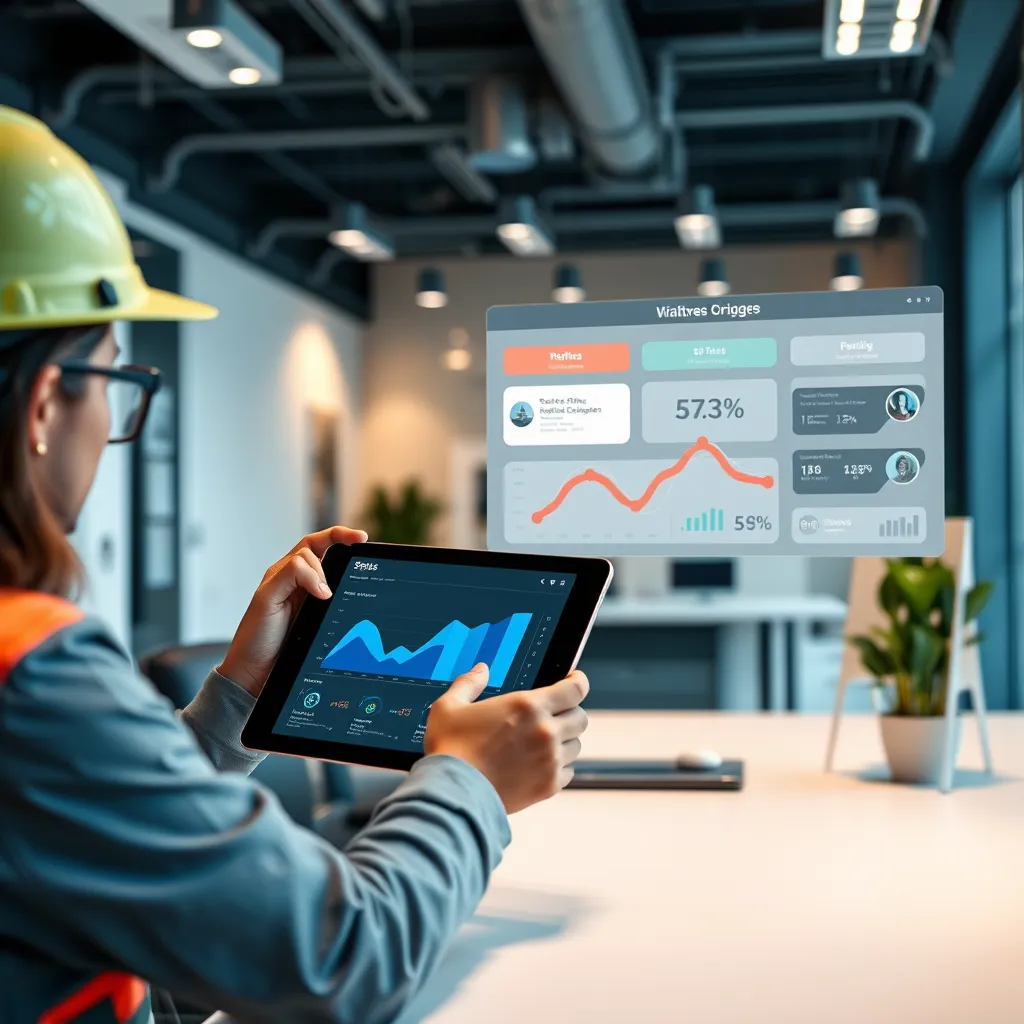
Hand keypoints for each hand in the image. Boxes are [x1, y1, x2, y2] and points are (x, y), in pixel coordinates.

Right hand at [219, 526, 366, 696]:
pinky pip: (291, 569)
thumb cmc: (282, 649)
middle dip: (338, 536)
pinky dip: (311, 578)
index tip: (362, 538)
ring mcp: (276, 583)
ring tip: (328, 595)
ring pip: (304, 554)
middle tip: (359, 540)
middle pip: (312, 543)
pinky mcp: (266, 593)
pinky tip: (322, 595)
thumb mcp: (315, 621)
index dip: (340, 537)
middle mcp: (287, 578)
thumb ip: (327, 601)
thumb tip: (351, 588)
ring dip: (323, 570)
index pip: (319, 548)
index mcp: (301, 582)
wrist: (253, 671)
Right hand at [424, 666, 589, 813]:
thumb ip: (469, 683)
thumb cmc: (451, 749)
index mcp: (528, 705)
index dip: (578, 681)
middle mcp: (546, 731)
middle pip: (580, 716)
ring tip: (542, 743)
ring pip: (576, 745)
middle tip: (554, 714)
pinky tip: (539, 765)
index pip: (575, 688)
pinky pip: (568, 772)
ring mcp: (551, 760)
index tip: (575, 680)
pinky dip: (559, 767)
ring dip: (564, 741)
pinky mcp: (549, 786)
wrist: (453, 793)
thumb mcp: (450, 706)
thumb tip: (481, 670)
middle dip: (570, 712)